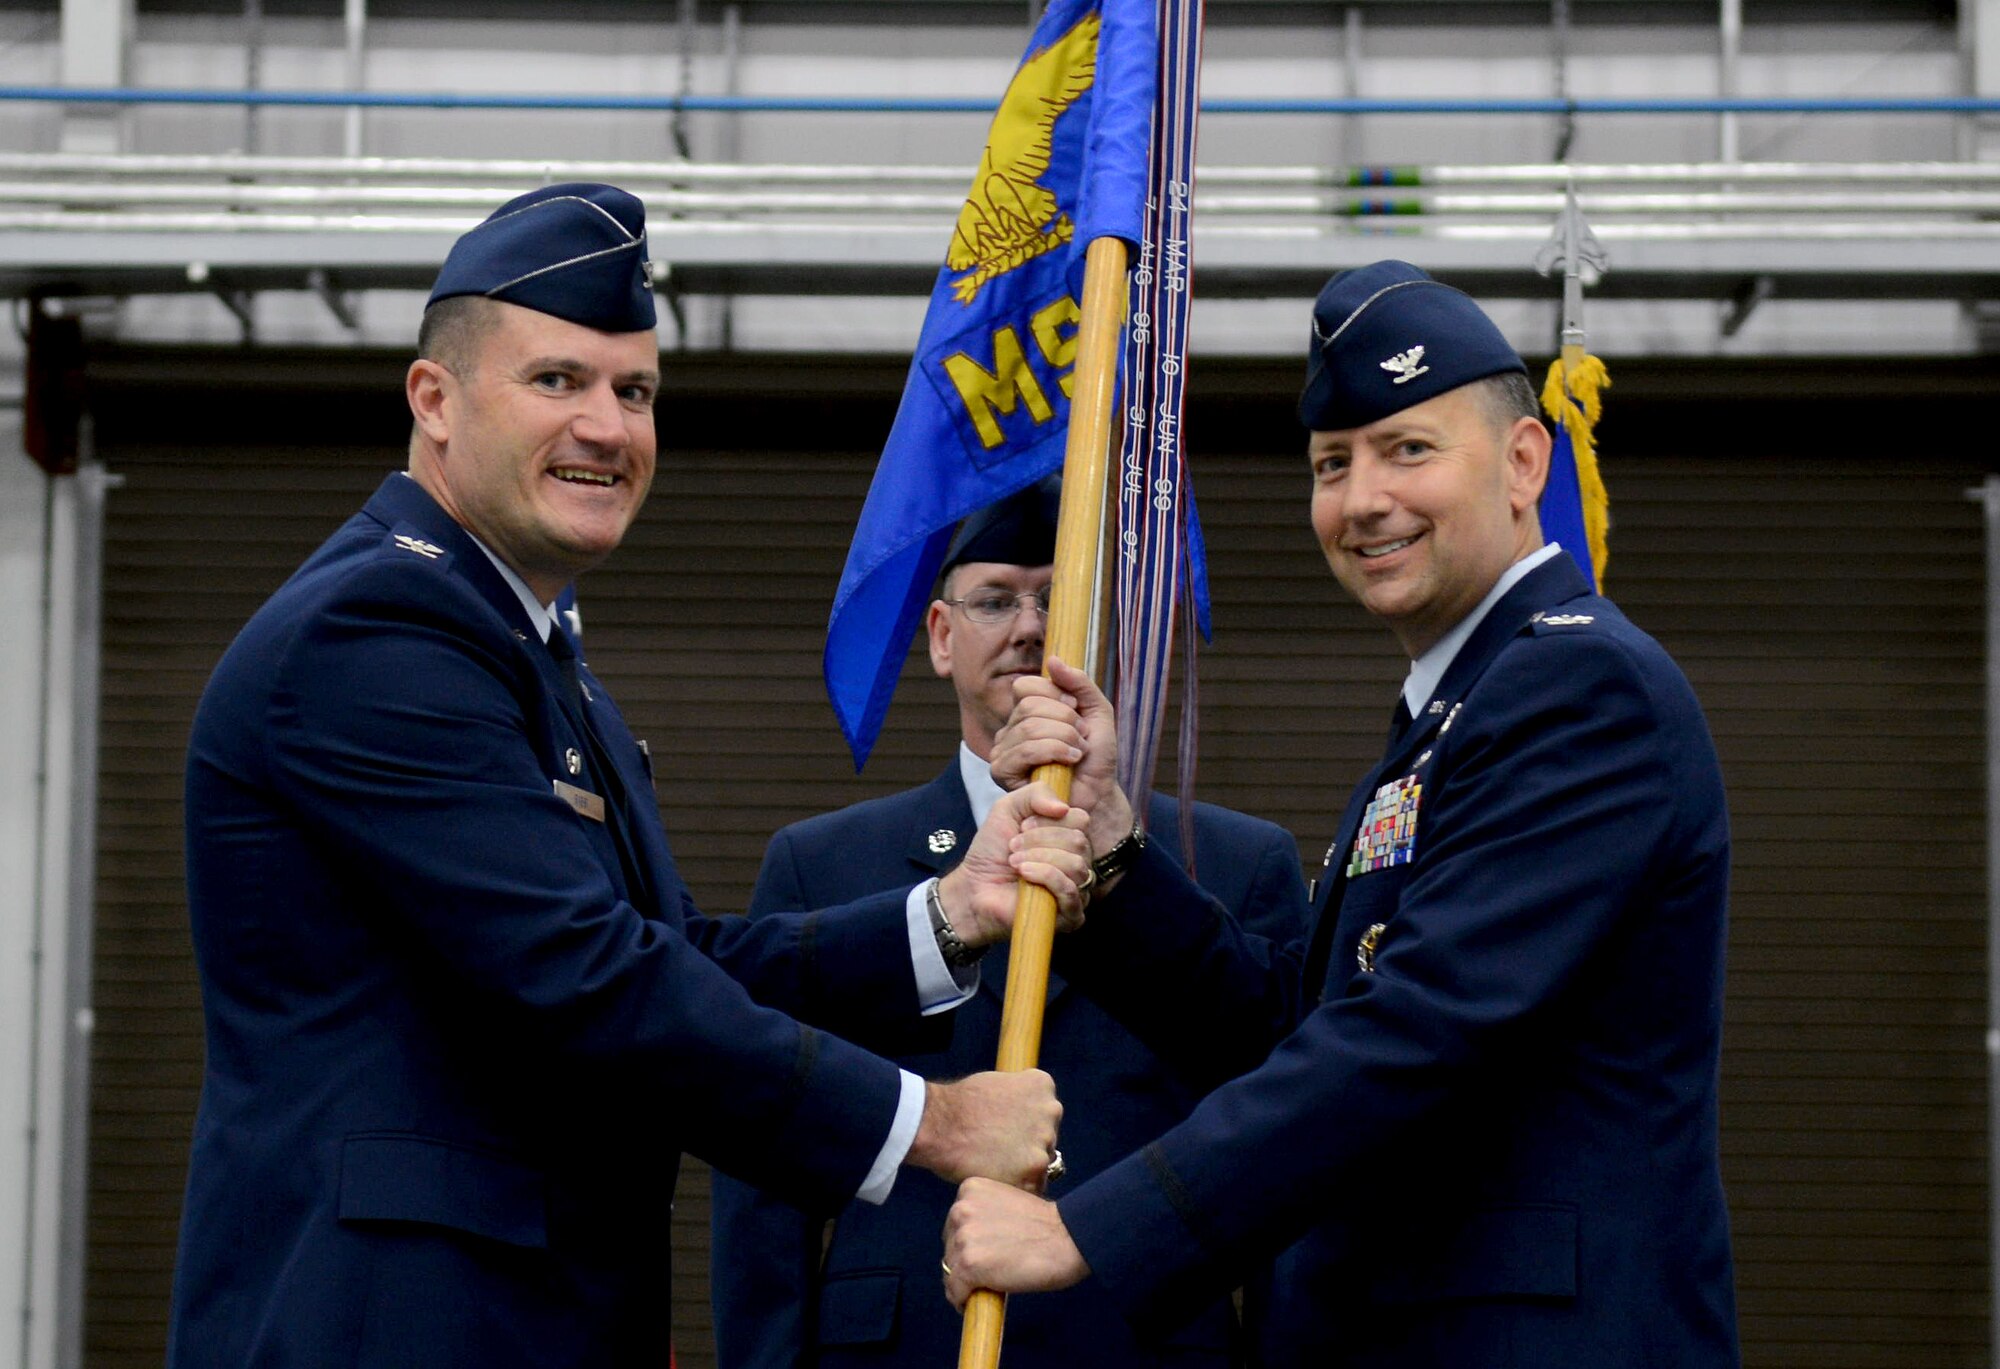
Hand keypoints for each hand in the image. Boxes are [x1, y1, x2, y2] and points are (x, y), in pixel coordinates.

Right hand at [906, 1072, 1061, 1188]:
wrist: (938, 1125)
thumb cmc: (959, 1105)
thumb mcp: (999, 1084)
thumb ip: (1022, 1099)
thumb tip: (1028, 1116)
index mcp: (1043, 1086)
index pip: (1045, 1114)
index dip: (1023, 1126)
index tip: (1003, 1129)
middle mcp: (1051, 1110)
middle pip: (1046, 1138)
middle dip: (1027, 1146)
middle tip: (997, 1149)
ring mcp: (1045, 1141)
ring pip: (1041, 1164)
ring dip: (1022, 1168)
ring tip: (993, 1164)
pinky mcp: (1034, 1171)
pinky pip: (1033, 1187)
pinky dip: (1017, 1188)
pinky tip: (996, 1178)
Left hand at [936, 781, 1092, 948]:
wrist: (974, 887)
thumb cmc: (992, 851)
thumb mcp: (1008, 808)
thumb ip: (1035, 793)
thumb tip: (1064, 807)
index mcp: (1068, 837)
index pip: (1081, 820)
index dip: (1049, 820)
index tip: (1022, 826)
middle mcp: (1078, 862)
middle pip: (1079, 841)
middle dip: (1040, 840)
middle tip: (1013, 846)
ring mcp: (1077, 889)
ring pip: (1077, 864)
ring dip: (1039, 858)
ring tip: (1015, 862)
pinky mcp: (1070, 914)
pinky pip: (1071, 890)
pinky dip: (1045, 876)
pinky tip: (1024, 874)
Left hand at [942, 1177, 1088, 1308]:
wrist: (1068, 1238)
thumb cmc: (1046, 1224)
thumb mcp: (1005, 1204)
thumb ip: (984, 1215)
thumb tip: (970, 1243)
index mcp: (969, 1190)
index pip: (955, 1225)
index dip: (969, 1244)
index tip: (987, 1253)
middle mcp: (960, 1210)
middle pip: (949, 1248)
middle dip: (965, 1262)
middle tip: (992, 1271)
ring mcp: (963, 1238)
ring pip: (950, 1272)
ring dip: (966, 1284)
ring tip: (990, 1287)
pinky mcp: (969, 1265)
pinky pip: (955, 1291)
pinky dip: (964, 1301)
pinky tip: (984, 1300)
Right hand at [990, 655, 1133, 862]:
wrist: (1098, 795)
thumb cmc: (1096, 758)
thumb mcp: (1097, 711)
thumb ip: (1079, 683)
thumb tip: (1053, 660)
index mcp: (1026, 712)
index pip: (1026, 686)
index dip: (1055, 694)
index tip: (1076, 710)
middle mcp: (1010, 729)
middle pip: (1029, 705)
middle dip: (1066, 720)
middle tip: (1082, 738)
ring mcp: (1003, 751)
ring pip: (1029, 726)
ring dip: (1065, 738)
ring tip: (1078, 752)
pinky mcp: (1002, 772)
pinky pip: (1025, 750)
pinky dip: (1055, 751)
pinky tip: (1070, 763)